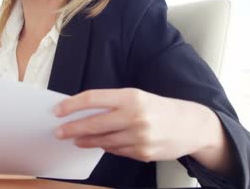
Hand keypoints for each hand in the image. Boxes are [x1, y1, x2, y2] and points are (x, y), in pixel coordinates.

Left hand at [53, 88, 216, 162]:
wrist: (191, 125)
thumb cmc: (159, 108)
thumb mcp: (138, 97)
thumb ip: (112, 104)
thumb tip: (83, 112)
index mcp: (131, 96)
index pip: (93, 99)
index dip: (72, 105)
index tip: (58, 110)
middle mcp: (134, 116)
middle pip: (93, 123)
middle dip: (72, 128)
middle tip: (58, 131)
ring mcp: (139, 137)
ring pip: (102, 141)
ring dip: (85, 141)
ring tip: (74, 139)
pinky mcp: (143, 153)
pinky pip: (116, 151)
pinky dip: (106, 147)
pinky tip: (99, 144)